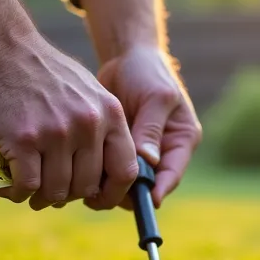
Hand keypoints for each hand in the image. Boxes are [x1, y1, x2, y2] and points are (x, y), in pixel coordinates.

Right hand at [0, 0, 138, 210]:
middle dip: (67, 195)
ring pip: (56, 192)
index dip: (111, 194)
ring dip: (40, 197)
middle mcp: (88, 124)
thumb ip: (102, 129)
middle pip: (86, 187)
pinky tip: (8, 185)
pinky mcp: (24, 140)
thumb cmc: (44, 75)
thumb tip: (105, 175)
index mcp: (110, 114)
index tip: (93, 199)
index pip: (126, 171)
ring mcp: (57, 133)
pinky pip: (27, 186)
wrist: (3, 50)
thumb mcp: (88, 93)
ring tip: (27, 188)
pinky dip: (16, 193)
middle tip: (48, 189)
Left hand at [88, 47, 200, 209]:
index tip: (141, 202)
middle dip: (124, 192)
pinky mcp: (119, 148)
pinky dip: (96, 172)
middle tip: (99, 194)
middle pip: (146, 185)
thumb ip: (150, 128)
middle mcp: (163, 152)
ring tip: (85, 183)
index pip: (171, 175)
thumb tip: (147, 161)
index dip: (157, 191)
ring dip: (107, 185)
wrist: (126, 57)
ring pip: (125, 182)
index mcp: (181, 140)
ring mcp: (141, 152)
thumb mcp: (155, 97)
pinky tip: (78, 169)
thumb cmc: (147, 72)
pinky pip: (108, 170)